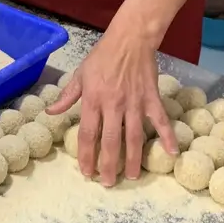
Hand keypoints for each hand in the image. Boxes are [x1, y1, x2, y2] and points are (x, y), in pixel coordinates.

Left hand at [48, 26, 177, 185]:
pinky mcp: (152, 99)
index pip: (88, 134)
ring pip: (134, 137)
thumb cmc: (102, 57)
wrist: (130, 39)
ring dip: (133, 159)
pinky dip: (168, 136)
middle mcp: (113, 105)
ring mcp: (134, 103)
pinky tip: (172, 153)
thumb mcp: (80, 75)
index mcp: (94, 101)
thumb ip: (67, 97)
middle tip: (108, 183)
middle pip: (110, 141)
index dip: (87, 156)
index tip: (87, 172)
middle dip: (108, 165)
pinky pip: (160, 121)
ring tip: (132, 177)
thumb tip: (51, 113)